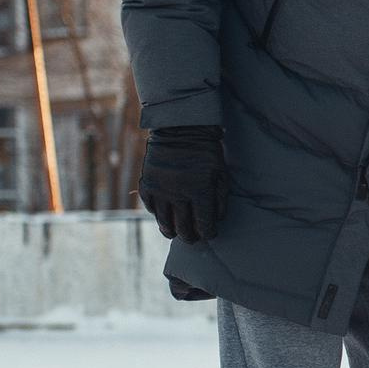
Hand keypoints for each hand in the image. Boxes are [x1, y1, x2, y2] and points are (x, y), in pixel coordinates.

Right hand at [138, 125, 229, 241]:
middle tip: (194, 238)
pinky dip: (159, 215)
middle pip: (183, 229)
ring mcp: (160, 191)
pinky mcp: (147, 186)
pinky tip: (165, 216)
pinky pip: (152, 209)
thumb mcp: (221, 173)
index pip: (204, 225)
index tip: (209, 234)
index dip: (208, 233)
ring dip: (172, 231)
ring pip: (165, 223)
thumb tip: (216, 221)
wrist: (179, 129)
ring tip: (177, 233)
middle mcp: (177, 194)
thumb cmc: (206, 152)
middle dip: (191, 237)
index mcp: (199, 192)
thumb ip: (220, 200)